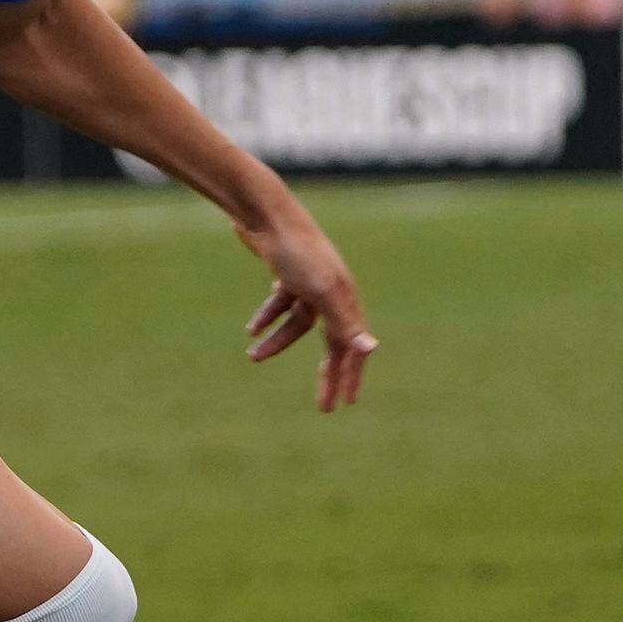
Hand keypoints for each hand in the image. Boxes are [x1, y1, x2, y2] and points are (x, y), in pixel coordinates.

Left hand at [237, 207, 375, 411]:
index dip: (350, 374)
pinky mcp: (287, 273)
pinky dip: (267, 317)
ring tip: (253, 356)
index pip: (352, 344)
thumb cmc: (296, 251)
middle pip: (333, 341)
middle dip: (327, 373)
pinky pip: (281, 304)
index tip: (344, 403)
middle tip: (323, 407)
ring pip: (298, 324)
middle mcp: (332, 291)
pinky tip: (251, 330)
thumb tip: (371, 349)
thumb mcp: (320, 290)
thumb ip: (344, 321)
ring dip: (277, 341)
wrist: (266, 213)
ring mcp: (309, 282)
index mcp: (345, 297)